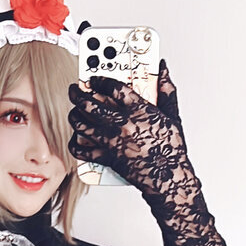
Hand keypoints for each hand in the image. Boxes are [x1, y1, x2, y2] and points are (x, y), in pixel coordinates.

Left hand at [67, 60, 190, 200]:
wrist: (167, 176)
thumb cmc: (170, 149)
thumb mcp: (172, 115)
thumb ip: (166, 90)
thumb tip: (163, 70)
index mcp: (138, 109)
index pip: (112, 87)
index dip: (100, 80)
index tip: (94, 79)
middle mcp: (121, 123)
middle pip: (89, 104)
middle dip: (77, 94)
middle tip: (74, 90)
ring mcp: (111, 140)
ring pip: (82, 124)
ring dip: (74, 116)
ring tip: (74, 111)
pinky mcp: (107, 157)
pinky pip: (83, 151)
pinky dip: (75, 145)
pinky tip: (75, 140)